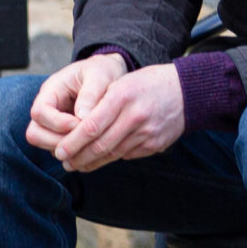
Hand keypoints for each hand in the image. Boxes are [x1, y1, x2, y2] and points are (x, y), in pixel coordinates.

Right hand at [26, 53, 130, 151]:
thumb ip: (90, 94)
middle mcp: (47, 109)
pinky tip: (91, 147)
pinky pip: (60, 150)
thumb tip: (82, 117)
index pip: (39, 112)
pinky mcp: (62, 134)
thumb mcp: (99, 75)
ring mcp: (52, 123)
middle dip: (57, 141)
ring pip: (45, 145)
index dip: (57, 122)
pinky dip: (74, 152)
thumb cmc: (102, 72)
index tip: (79, 123)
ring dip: (66, 149)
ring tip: (89, 144)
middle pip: (35, 133)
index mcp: (51, 90)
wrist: (108, 75)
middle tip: (82, 140)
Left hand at [52, 63, 184, 172]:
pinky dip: (110, 158)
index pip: (91, 126)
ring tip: (76, 164)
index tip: (59, 150)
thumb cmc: (147, 84)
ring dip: (91, 162)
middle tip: (64, 161)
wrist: (187, 92)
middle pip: (101, 145)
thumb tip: (75, 129)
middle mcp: (135, 116)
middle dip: (78, 156)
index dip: (73, 142)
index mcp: (122, 96)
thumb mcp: (122, 83)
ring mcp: (147, 133)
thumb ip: (100, 104)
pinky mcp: (155, 144)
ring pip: (113, 154)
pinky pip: (127, 155)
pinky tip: (99, 159)